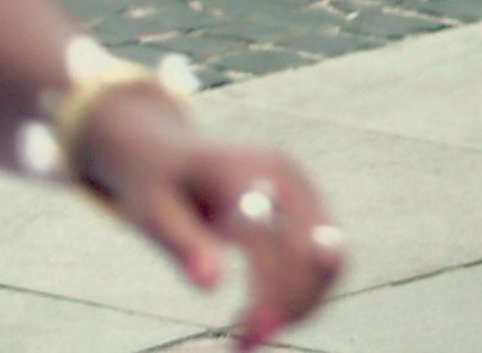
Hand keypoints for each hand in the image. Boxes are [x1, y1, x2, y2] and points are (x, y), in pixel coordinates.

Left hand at [77, 88, 341, 350]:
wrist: (167, 149)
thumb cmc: (154, 185)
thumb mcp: (152, 214)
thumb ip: (184, 246)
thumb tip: (211, 287)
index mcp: (243, 171)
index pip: (270, 237)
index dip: (267, 289)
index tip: (246, 336)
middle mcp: (284, 173)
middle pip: (312, 246)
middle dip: (291, 301)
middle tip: (247, 342)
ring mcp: (301, 185)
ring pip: (328, 252)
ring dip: (305, 299)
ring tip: (258, 333)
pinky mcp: (306, 201)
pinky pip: (322, 251)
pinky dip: (306, 288)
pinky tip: (273, 312)